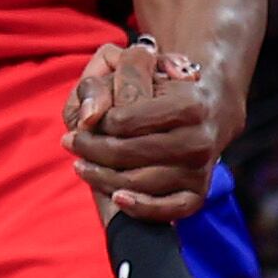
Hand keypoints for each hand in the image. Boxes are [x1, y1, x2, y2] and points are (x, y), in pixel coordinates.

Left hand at [65, 40, 227, 220]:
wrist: (208, 110)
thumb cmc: (162, 86)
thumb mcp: (135, 67)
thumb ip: (104, 83)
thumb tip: (89, 117)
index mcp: (189, 105)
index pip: (124, 121)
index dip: (97, 123)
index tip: (83, 122)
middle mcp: (199, 140)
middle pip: (127, 153)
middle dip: (91, 149)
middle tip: (70, 142)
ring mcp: (199, 170)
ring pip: (138, 183)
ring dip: (101, 178)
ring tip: (81, 164)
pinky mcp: (197, 194)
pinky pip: (166, 210)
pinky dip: (140, 208)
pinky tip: (117, 198)